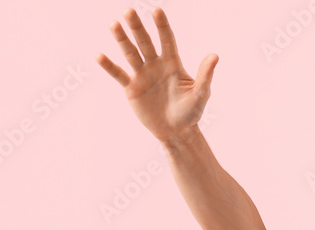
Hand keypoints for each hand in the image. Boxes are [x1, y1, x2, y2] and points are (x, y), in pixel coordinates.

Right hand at [96, 8, 217, 142]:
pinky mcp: (131, 88)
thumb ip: (205, 75)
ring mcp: (142, 75)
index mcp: (173, 63)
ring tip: (113, 24)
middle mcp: (156, 65)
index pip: (167, 40)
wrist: (176, 132)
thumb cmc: (191, 112)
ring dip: (122, 39)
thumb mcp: (201, 94)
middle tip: (129, 10)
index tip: (157, 10)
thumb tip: (215, 56)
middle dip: (137, 27)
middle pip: (145, 42)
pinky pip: (119, 74)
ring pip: (130, 53)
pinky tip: (99, 55)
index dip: (162, 26)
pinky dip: (109, 66)